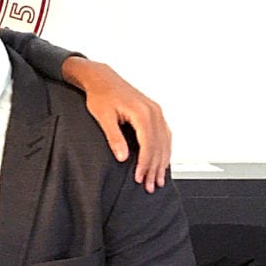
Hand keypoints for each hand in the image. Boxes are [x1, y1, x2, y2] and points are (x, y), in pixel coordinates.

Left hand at [67, 61, 171, 191]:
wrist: (103, 79)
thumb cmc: (101, 95)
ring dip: (162, 162)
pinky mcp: (155, 113)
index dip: (144, 163)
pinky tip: (163, 162)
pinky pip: (165, 134)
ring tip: (158, 180)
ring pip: (165, 141)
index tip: (139, 178)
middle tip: (149, 186)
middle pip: (158, 145)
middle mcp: (153, 111)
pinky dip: (165, 150)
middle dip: (154, 168)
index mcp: (142, 112)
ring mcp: (156, 111)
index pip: (148, 144)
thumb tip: (123, 157)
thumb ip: (114, 137)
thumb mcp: (103, 117)